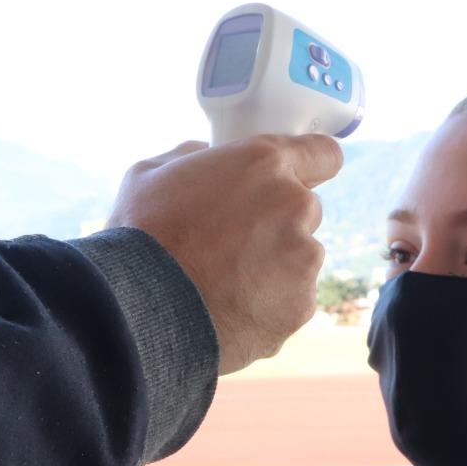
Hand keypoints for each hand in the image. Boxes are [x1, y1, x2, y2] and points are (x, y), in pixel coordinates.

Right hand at [108, 135, 341, 374]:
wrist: (143, 312)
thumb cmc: (141, 237)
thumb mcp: (150, 175)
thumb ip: (190, 157)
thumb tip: (203, 156)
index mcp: (265, 164)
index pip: (324, 153)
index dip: (312, 164)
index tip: (301, 176)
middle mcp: (295, 205)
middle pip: (306, 209)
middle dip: (279, 220)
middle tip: (234, 240)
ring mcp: (304, 258)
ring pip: (300, 257)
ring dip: (275, 265)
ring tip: (224, 281)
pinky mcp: (303, 303)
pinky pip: (293, 298)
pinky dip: (270, 303)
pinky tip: (231, 308)